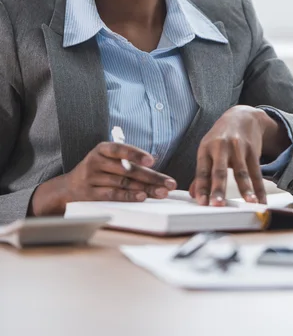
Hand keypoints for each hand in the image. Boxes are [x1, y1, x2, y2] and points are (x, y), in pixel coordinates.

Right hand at [29, 142, 176, 215]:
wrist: (69, 187)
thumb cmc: (98, 171)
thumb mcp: (108, 160)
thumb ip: (128, 162)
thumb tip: (155, 169)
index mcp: (102, 149)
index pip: (120, 149)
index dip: (136, 154)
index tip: (152, 160)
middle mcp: (96, 161)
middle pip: (127, 169)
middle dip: (151, 177)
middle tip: (169, 183)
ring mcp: (91, 178)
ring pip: (123, 183)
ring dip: (145, 188)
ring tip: (161, 192)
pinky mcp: (90, 194)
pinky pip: (113, 195)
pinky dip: (128, 196)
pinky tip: (142, 197)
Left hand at [189, 106, 278, 206]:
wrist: (242, 116)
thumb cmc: (221, 137)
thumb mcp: (207, 150)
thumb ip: (202, 173)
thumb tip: (194, 194)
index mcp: (206, 149)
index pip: (202, 171)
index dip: (201, 187)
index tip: (201, 202)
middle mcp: (220, 147)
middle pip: (219, 171)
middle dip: (218, 189)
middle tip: (218, 205)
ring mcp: (238, 148)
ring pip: (241, 172)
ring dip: (245, 189)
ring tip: (249, 203)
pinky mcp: (252, 150)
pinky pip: (256, 172)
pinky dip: (259, 188)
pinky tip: (261, 200)